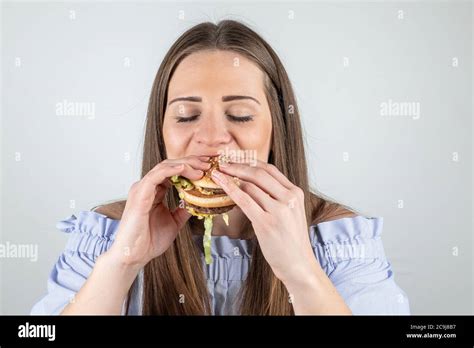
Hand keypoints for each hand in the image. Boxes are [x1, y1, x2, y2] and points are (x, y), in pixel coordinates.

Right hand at [106, 155, 210, 268]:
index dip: (191, 167)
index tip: (208, 169)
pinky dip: (171, 170)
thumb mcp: (174, 222)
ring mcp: (142, 189)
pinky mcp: (140, 194)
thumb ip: (183, 210)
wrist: (135, 255)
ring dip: (185, 165)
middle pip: (170, 165)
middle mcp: (147, 187)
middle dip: (191, 162)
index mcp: (154, 191)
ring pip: (164, 167)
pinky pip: (156, 175)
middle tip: (208, 164)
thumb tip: (198, 202)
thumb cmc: (150, 241)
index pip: (173, 172)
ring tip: (201, 168)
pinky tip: (184, 169)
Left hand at [211, 160, 318, 286]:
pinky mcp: (266, 223)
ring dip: (231, 177)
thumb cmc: (290, 240)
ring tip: (218, 175)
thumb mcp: (290, 213)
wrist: (298, 264)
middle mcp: (289, 199)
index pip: (270, 169)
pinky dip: (230, 189)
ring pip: (250, 186)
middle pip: (259, 173)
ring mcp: (279, 211)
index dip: (250, 161)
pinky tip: (220, 183)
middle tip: (221, 163)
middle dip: (237, 165)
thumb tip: (250, 184)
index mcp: (296, 193)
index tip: (235, 159)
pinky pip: (244, 200)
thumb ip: (276, 197)